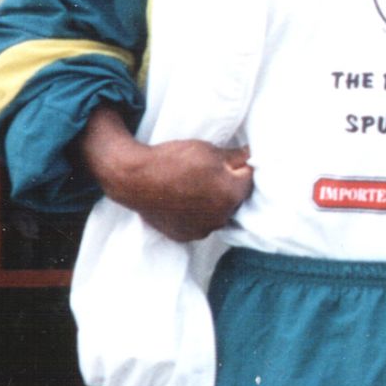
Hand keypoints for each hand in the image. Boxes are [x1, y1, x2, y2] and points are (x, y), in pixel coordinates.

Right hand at [79, 105, 253, 241]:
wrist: (134, 179)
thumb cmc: (172, 160)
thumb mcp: (207, 150)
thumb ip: (234, 156)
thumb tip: (251, 156)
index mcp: (232, 194)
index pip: (249, 177)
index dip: (239, 166)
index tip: (227, 160)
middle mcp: (222, 218)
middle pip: (235, 198)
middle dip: (228, 186)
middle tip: (208, 172)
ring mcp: (203, 230)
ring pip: (218, 213)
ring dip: (213, 202)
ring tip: (193, 186)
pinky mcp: (185, 236)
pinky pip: (200, 223)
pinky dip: (196, 214)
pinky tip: (184, 200)